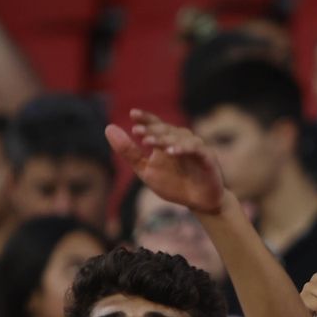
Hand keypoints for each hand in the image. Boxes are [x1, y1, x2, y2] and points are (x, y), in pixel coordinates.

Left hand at [107, 110, 226, 213]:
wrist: (198, 202)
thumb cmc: (173, 184)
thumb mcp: (145, 169)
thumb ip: (129, 151)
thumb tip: (108, 128)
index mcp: (167, 140)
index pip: (156, 125)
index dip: (146, 118)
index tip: (132, 114)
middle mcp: (182, 140)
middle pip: (167, 130)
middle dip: (152, 130)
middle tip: (137, 132)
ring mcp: (196, 148)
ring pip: (180, 138)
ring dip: (164, 139)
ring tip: (148, 142)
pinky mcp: (208, 158)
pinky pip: (196, 150)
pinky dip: (184, 149)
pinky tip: (171, 152)